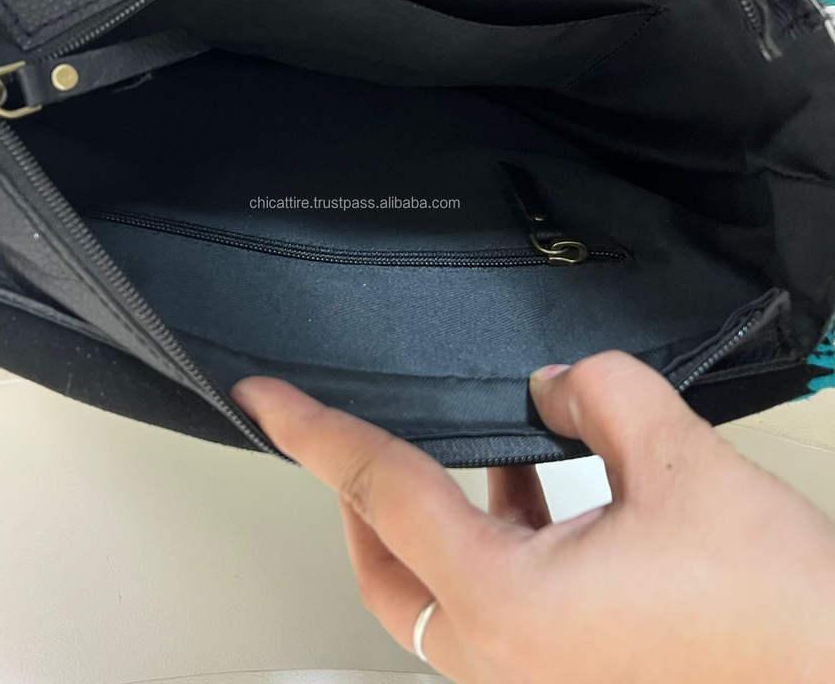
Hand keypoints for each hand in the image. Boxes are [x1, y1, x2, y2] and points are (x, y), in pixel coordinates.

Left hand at [232, 352, 834, 682]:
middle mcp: (502, 657)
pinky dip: (491, 539)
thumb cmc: (777, 614)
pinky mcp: (567, 673)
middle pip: (383, 565)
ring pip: (435, 589)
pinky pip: (493, 601)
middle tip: (340, 435)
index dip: (313, 432)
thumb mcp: (680, 459)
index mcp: (504, 603)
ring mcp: (532, 677)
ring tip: (453, 450)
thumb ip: (598, 392)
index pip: (378, 489)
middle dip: (356, 494)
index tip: (265, 400)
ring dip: (431, 516)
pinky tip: (530, 492)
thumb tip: (550, 387)